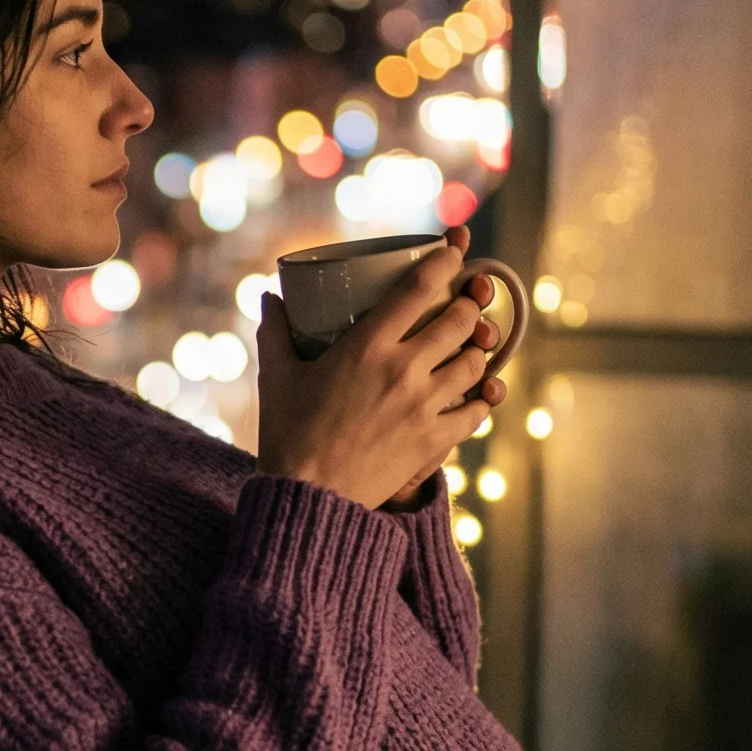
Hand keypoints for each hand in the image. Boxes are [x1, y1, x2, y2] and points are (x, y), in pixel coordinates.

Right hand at [255, 227, 506, 511]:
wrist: (308, 498)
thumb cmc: (288, 435)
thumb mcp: (277, 377)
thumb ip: (275, 332)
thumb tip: (270, 297)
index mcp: (366, 346)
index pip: (418, 288)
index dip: (445, 262)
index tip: (454, 251)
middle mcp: (402, 369)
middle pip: (460, 320)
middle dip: (469, 305)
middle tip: (465, 302)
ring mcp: (423, 406)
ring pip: (475, 363)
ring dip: (478, 350)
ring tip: (470, 347)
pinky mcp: (434, 440)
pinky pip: (477, 412)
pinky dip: (482, 400)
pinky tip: (478, 394)